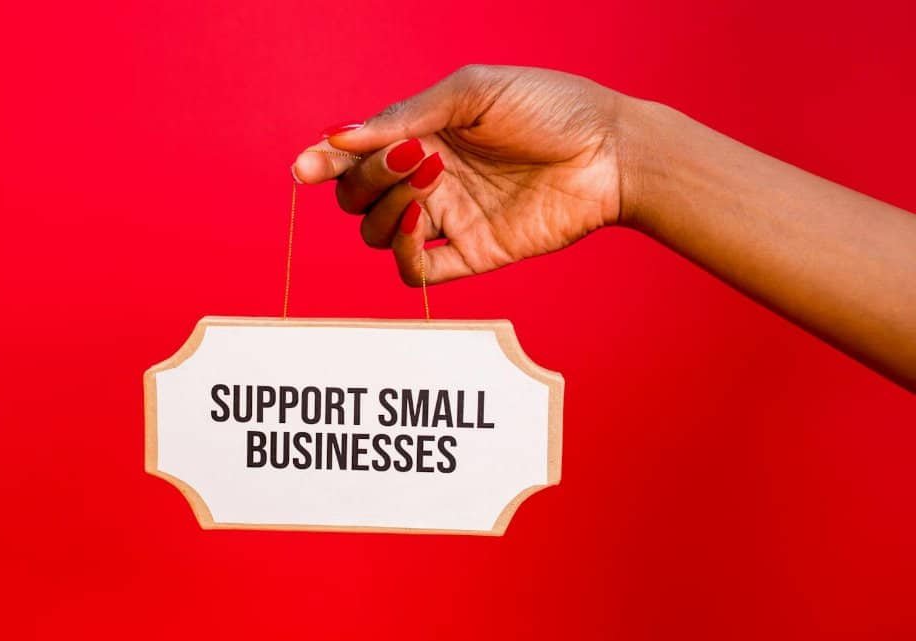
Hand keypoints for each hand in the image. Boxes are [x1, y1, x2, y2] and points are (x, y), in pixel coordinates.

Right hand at [291, 65, 625, 285]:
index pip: (354, 156)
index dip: (323, 162)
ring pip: (378, 234)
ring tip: (432, 179)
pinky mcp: (472, 254)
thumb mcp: (473, 91)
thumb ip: (406, 114)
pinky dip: (406, 254)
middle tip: (411, 155)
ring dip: (389, 210)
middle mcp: (426, 179)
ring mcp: (448, 219)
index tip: (304, 167)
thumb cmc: (550, 105)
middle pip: (357, 198)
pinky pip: (417, 273)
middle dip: (368, 178)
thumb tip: (338, 136)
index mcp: (421, 135)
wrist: (612, 150)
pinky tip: (426, 224)